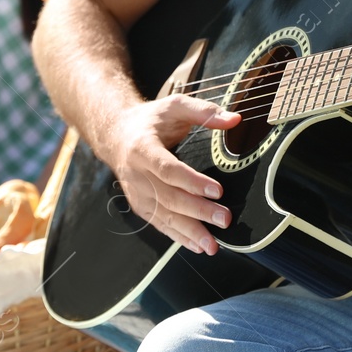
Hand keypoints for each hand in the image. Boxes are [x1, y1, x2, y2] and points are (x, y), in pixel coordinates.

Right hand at [98, 95, 240, 254]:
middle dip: (198, 211)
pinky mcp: (140, 206)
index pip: (168, 169)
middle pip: (169, 197)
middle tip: (225, 219)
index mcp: (143, 148)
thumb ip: (204, 112)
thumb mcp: (174, 106)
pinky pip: (160, 224)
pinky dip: (178, 237)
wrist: (116, 135)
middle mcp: (136, 174)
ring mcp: (137, 193)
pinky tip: (197, 246)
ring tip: (213, 245)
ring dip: (190, 232)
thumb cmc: (150, 120)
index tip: (217, 190)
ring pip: (164, 216)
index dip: (192, 182)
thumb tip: (234, 120)